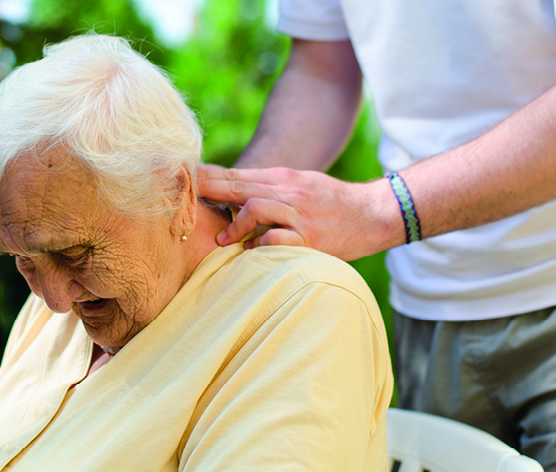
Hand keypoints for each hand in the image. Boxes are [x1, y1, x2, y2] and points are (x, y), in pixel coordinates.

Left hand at [197, 164, 402, 260]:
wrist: (373, 213)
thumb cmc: (332, 203)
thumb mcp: (301, 186)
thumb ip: (270, 190)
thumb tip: (234, 196)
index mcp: (283, 179)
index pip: (237, 175)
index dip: (208, 176)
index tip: (183, 178)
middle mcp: (288, 193)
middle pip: (239, 187)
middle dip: (207, 190)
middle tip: (182, 197)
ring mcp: (299, 215)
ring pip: (255, 208)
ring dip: (234, 224)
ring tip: (222, 241)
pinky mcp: (310, 239)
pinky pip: (277, 239)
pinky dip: (261, 245)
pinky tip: (253, 253)